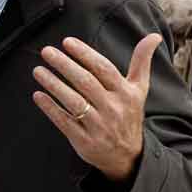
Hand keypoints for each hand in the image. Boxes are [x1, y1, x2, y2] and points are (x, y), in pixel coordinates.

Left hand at [32, 34, 162, 182]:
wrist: (128, 156)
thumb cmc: (129, 114)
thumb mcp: (139, 89)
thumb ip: (141, 62)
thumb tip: (153, 36)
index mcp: (125, 93)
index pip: (103, 69)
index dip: (85, 54)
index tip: (67, 42)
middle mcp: (113, 108)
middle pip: (86, 82)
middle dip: (65, 65)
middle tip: (47, 51)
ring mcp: (98, 126)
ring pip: (73, 101)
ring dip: (53, 84)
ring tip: (38, 70)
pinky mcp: (84, 141)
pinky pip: (64, 122)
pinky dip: (50, 108)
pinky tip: (38, 95)